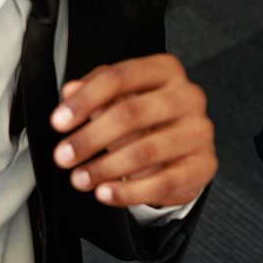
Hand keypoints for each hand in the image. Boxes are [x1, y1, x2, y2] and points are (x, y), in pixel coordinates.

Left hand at [48, 54, 215, 207]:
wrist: (184, 147)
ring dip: (105, 168)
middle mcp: (188, 96)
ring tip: (80, 178)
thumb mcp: (120, 97)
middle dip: (90, 138)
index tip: (58, 122)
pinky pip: (162, 182)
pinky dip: (129, 192)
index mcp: (166, 70)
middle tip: (63, 156)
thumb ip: (95, 91)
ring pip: (146, 151)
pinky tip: (105, 193)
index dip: (85, 100)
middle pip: (131, 114)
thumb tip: (70, 91)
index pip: (120, 77)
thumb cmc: (147, 117)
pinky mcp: (204, 164)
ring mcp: (199, 131)